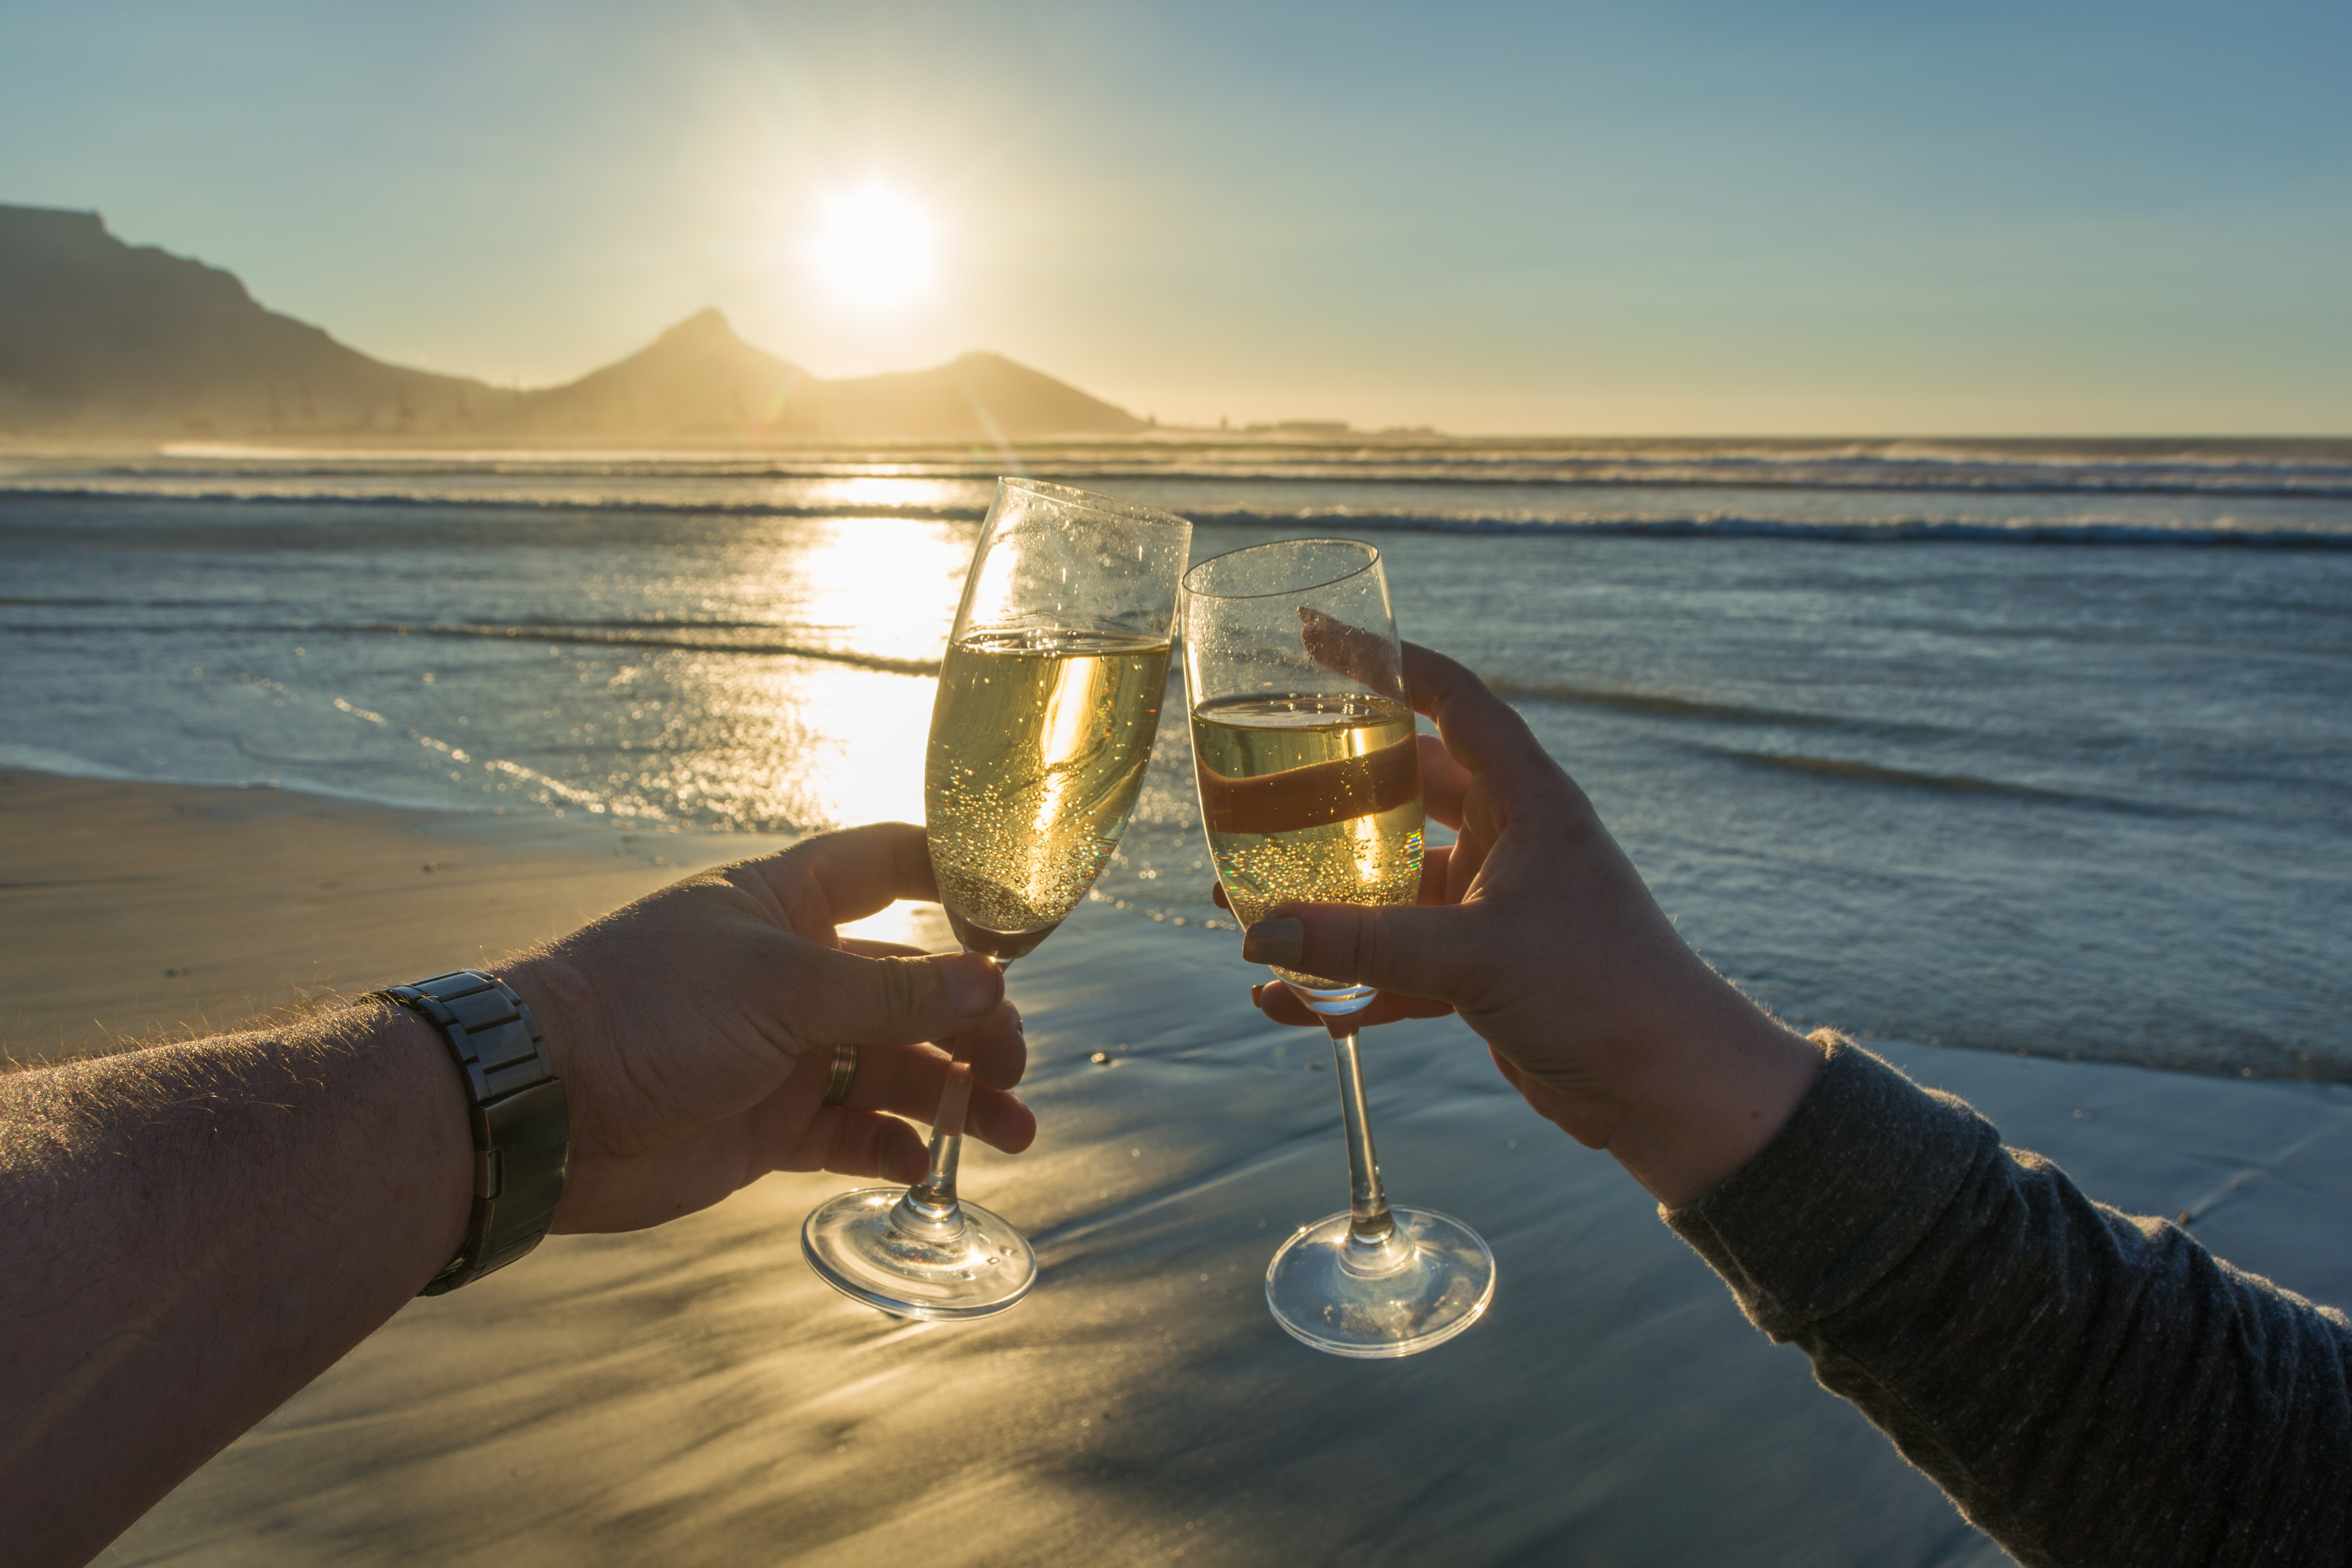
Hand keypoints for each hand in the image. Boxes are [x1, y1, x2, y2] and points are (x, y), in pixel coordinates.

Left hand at [505, 823, 1033, 1233]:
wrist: (539, 1110)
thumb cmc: (646, 1012)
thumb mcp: (780, 985)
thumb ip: (888, 990)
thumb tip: (988, 984)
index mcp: (785, 904)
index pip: (888, 865)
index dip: (956, 878)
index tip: (1023, 911)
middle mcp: (792, 972)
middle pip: (911, 984)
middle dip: (972, 1022)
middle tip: (1014, 1066)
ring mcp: (782, 1052)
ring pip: (893, 1066)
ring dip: (954, 1096)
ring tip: (1013, 1131)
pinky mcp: (768, 1125)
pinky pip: (852, 1132)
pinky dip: (895, 1147)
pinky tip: (929, 1164)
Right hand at [1234, 645, 1821, 1207]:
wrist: (1668, 1088)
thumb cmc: (1601, 992)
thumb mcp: (1474, 956)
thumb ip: (1362, 943)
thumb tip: (1258, 934)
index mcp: (1527, 800)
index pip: (1450, 699)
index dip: (1384, 662)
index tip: (1315, 639)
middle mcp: (1510, 840)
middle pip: (1402, 791)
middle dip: (1326, 797)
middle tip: (1251, 791)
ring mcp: (1495, 906)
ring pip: (1390, 885)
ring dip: (1324, 899)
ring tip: (1239, 907)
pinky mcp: (1484, 972)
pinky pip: (1397, 962)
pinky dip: (1346, 979)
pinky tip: (1284, 1000)